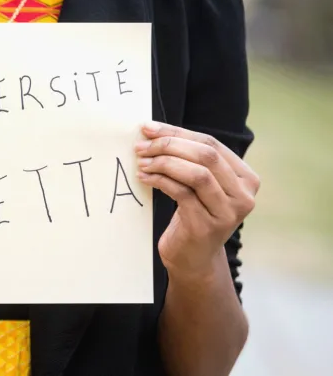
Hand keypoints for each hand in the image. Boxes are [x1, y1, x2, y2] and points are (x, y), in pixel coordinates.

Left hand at [135, 122, 259, 280]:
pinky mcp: (207, 225)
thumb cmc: (192, 214)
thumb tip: (151, 130)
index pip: (210, 143)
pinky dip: (160, 181)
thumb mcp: (197, 184)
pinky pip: (182, 193)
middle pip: (206, 155)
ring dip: (163, 163)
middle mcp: (244, 195)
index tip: (148, 128)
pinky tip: (144, 178)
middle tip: (141, 146)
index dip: (177, 132)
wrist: (193, 258)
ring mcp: (228, 212)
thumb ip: (187, 158)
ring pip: (197, 173)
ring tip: (141, 162)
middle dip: (169, 145)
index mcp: (246, 178)